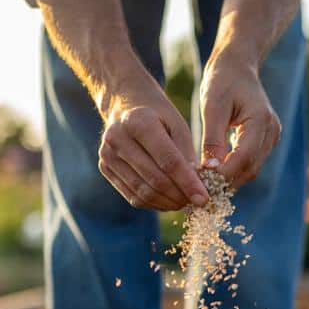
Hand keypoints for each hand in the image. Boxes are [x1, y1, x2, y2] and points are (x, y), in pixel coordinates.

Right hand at [97, 92, 208, 210]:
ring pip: (142, 192)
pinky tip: (168, 201)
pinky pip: (132, 195)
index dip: (188, 183)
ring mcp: (107, 154)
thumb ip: (187, 154)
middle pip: (154, 179)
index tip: (204, 198)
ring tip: (184, 202)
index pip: (168, 161)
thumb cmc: (159, 115)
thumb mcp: (178, 125)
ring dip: (167, 203)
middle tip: (197, 202)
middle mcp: (117, 138)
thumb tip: (196, 188)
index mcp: (138, 121)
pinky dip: (153, 203)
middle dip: (179, 195)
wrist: (126, 105)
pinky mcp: (104, 167)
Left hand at [199, 56, 281, 187]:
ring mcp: (271, 138)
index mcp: (261, 120)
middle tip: (199, 190)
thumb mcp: (212, 106)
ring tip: (203, 186)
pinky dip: (232, 171)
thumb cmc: (222, 81)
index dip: (224, 174)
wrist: (237, 67)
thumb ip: (212, 139)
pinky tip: (213, 175)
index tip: (201, 184)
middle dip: (225, 182)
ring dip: (229, 180)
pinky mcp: (264, 142)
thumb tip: (210, 171)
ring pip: (251, 169)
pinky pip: (249, 163)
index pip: (244, 157)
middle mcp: (271, 132)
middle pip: (250, 168)